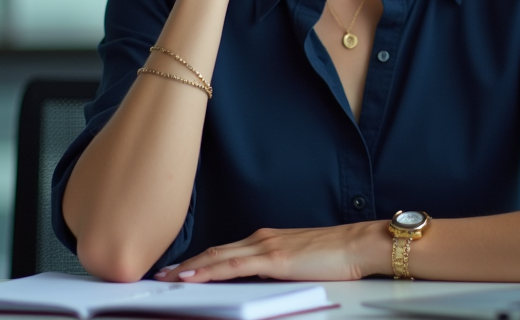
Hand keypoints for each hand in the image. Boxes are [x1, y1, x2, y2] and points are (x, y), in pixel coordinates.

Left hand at [152, 221, 388, 281]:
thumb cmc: (336, 255)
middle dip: (186, 264)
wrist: (358, 245)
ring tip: (167, 277)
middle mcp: (262, 239)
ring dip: (190, 267)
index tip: (179, 269)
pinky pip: (233, 267)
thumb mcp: (298, 263)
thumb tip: (258, 281)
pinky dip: (209, 271)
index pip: (224, 251)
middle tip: (160, 273)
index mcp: (268, 240)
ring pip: (218, 257)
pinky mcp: (274, 259)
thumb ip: (276, 269)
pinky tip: (192, 276)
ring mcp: (267, 247)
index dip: (199, 260)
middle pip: (214, 252)